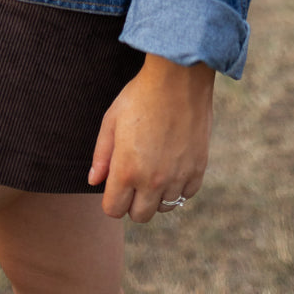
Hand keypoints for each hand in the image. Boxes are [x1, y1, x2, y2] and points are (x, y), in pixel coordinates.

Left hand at [88, 54, 214, 221]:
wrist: (179, 78)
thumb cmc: (140, 95)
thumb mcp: (112, 120)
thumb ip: (102, 155)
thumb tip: (94, 180)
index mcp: (127, 170)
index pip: (114, 210)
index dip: (112, 199)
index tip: (115, 185)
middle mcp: (152, 181)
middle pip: (140, 215)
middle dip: (133, 202)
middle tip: (134, 178)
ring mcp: (178, 176)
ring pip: (165, 207)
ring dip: (157, 194)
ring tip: (154, 169)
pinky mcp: (198, 168)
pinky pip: (186, 194)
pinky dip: (179, 186)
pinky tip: (173, 165)